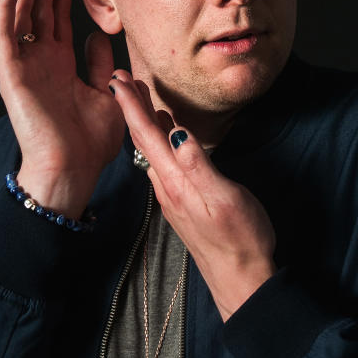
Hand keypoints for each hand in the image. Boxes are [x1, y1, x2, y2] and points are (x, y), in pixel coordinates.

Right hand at [0, 0, 123, 216]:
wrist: (73, 170)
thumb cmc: (90, 142)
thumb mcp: (107, 94)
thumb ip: (101, 64)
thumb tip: (96, 35)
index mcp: (61, 64)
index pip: (60, 15)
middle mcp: (40, 59)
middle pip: (40, 7)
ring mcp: (24, 65)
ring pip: (22, 13)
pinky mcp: (12, 73)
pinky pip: (6, 33)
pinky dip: (8, 6)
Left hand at [109, 71, 276, 320]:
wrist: (241, 279)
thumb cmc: (240, 237)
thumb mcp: (222, 197)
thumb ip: (197, 164)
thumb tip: (175, 130)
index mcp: (175, 180)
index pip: (146, 134)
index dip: (130, 105)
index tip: (115, 79)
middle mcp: (168, 186)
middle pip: (142, 139)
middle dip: (130, 108)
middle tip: (120, 78)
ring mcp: (174, 196)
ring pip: (151, 151)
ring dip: (143, 122)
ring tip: (139, 98)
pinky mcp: (183, 202)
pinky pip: (162, 162)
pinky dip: (157, 139)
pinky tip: (165, 134)